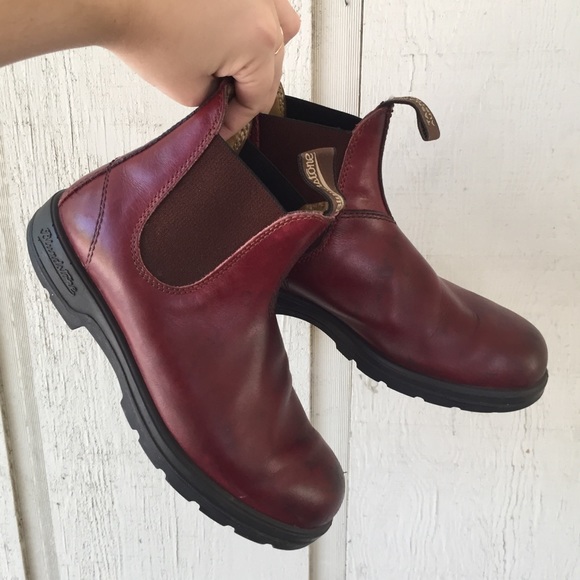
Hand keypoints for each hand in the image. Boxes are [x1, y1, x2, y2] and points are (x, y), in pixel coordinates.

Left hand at [107, 0, 299, 138]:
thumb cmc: (145, 29)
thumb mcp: (187, 90)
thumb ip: (217, 101)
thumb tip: (224, 100)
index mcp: (258, 43)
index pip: (259, 96)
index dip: (240, 118)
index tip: (225, 125)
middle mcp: (265, 9)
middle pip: (273, 64)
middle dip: (248, 87)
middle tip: (224, 100)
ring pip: (281, 28)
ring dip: (264, 51)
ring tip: (237, 63)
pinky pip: (265, 2)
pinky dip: (256, 19)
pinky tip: (236, 30)